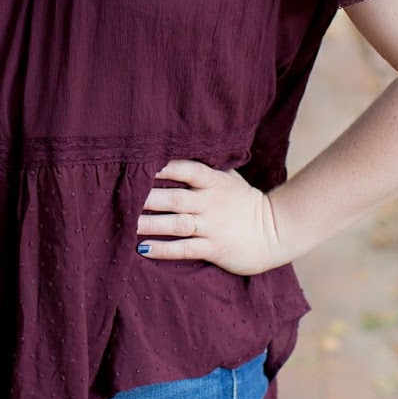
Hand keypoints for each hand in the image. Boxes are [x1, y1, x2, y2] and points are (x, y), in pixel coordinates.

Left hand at [135, 158, 285, 276]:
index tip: (139, 163)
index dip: (164, 166)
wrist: (276, 232)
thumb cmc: (246, 203)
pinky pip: (183, 249)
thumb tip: (179, 149)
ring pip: (175, 224)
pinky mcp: (214, 249)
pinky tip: (142, 248)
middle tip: (120, 195)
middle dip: (147, 197)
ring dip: (149, 223)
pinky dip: (162, 249)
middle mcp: (211, 203)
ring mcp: (212, 226)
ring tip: (125, 222)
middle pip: (174, 197)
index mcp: (214, 182)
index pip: (187, 169)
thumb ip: (207, 167)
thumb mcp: (230, 179)